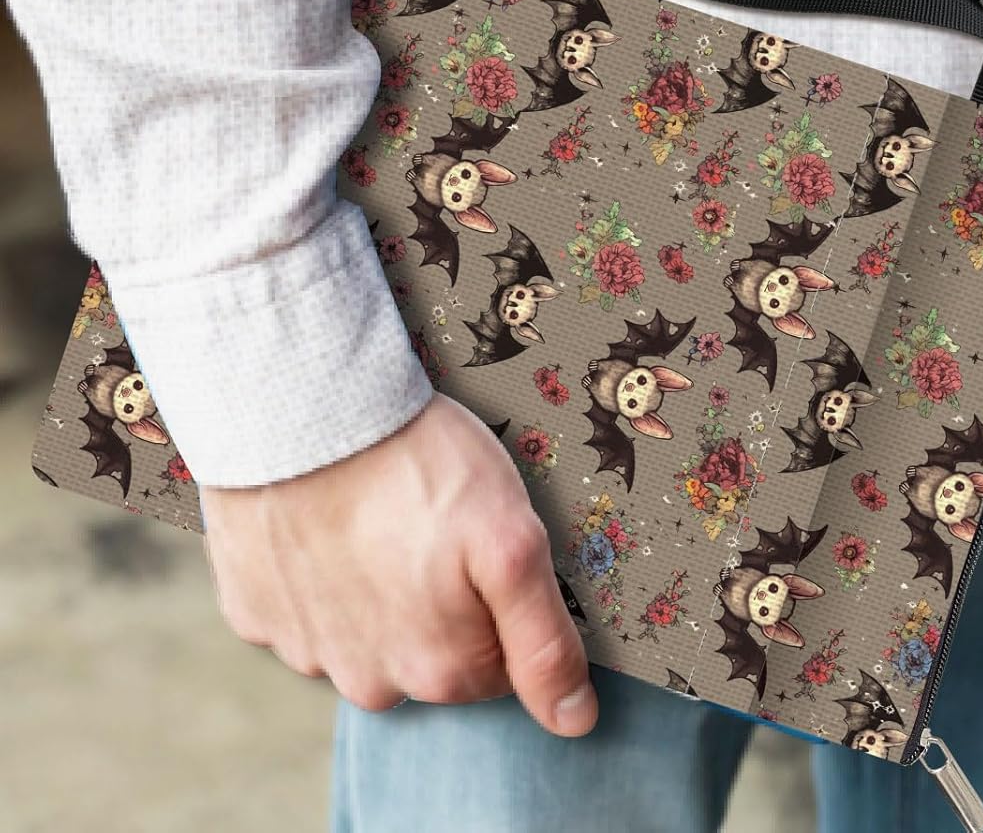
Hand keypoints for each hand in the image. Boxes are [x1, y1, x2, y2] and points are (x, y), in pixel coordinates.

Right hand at [199, 391, 597, 731]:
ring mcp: (305, 649)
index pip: (498, 665)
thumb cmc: (415, 467)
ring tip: (383, 513)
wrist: (299, 415)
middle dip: (444, 598)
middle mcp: (367, 682)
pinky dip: (321, 571)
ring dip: (380, 587)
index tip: (486, 549)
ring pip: (367, 633)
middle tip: (434, 522)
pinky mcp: (255, 611)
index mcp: (438, 670)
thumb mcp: (511, 540)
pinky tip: (330, 519)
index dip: (502, 602)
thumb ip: (544, 640)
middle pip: (432, 654)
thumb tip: (573, 720)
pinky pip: (305, 607)